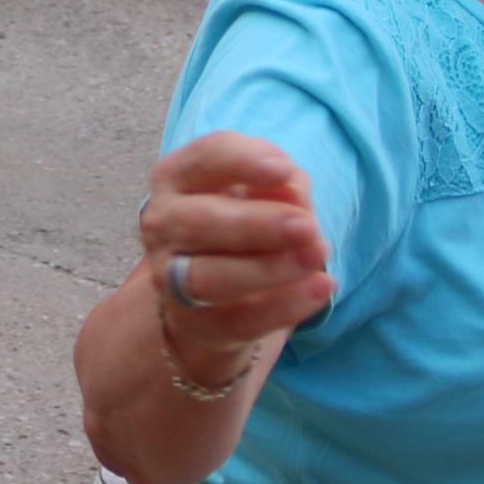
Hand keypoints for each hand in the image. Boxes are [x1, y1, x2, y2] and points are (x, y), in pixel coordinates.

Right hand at [135, 134, 334, 383]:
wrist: (212, 293)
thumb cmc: (240, 221)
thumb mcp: (258, 191)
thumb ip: (277, 185)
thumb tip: (292, 191)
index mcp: (176, 178)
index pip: (202, 160)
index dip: (242, 162)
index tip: (285, 169)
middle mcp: (163, 224)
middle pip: (199, 223)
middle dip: (256, 224)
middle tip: (307, 226)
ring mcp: (170, 278)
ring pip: (209, 278)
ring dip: (267, 268)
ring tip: (316, 256)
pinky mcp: (196, 324)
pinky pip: (239, 319)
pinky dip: (283, 306)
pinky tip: (320, 287)